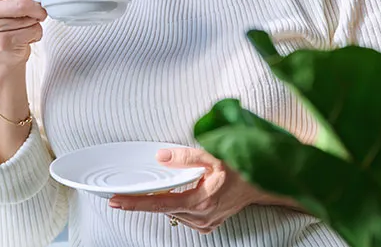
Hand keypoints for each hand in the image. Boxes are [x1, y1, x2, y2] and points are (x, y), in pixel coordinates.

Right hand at [0, 0, 46, 67]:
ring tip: (30, 23)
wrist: (3, 52)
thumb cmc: (9, 19)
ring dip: (37, 20)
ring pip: (30, 18)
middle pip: (23, 1)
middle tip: (38, 9)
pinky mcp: (3, 43)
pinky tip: (27, 36)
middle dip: (37, 6)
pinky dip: (36, 33)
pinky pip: (32, 31)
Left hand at [107, 148, 292, 233]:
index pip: (159, 204)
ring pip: (174, 213)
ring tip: (166, 187)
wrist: (264, 183)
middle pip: (164, 209)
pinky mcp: (209, 224)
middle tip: (130, 190)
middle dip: (148, 199)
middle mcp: (201, 217)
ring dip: (166, 201)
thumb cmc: (241, 168)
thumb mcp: (213, 156)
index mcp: (200, 201)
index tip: (116, 200)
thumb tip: (162, 156)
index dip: (135, 202)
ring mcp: (206, 223)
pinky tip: (182, 195)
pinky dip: (178, 206)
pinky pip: (185, 217)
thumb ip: (186, 156)